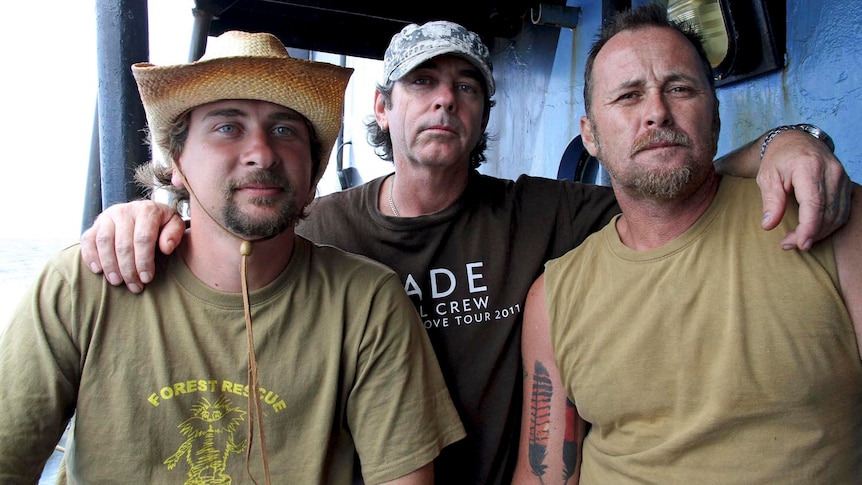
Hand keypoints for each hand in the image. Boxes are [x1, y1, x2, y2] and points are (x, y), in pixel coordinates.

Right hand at [80, 200, 184, 292]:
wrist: (143, 210)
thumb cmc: (161, 223)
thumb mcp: (174, 224)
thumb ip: (174, 234)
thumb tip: (166, 248)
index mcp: (146, 210)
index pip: (143, 239)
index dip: (144, 261)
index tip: (147, 278)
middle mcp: (125, 211)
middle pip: (123, 244)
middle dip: (128, 269)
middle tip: (134, 286)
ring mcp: (107, 216)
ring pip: (104, 242)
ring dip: (110, 265)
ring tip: (117, 282)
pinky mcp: (96, 224)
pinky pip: (88, 240)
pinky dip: (90, 256)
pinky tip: (98, 270)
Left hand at [758, 129, 850, 250]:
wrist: (796, 140)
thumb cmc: (779, 159)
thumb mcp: (767, 176)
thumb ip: (770, 200)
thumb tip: (769, 225)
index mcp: (809, 167)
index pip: (814, 204)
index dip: (809, 227)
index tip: (801, 244)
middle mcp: (831, 172)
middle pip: (827, 213)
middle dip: (809, 234)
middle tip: (788, 244)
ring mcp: (841, 177)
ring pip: (838, 215)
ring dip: (819, 233)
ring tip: (797, 239)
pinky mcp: (845, 184)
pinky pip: (843, 211)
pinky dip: (829, 225)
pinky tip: (813, 231)